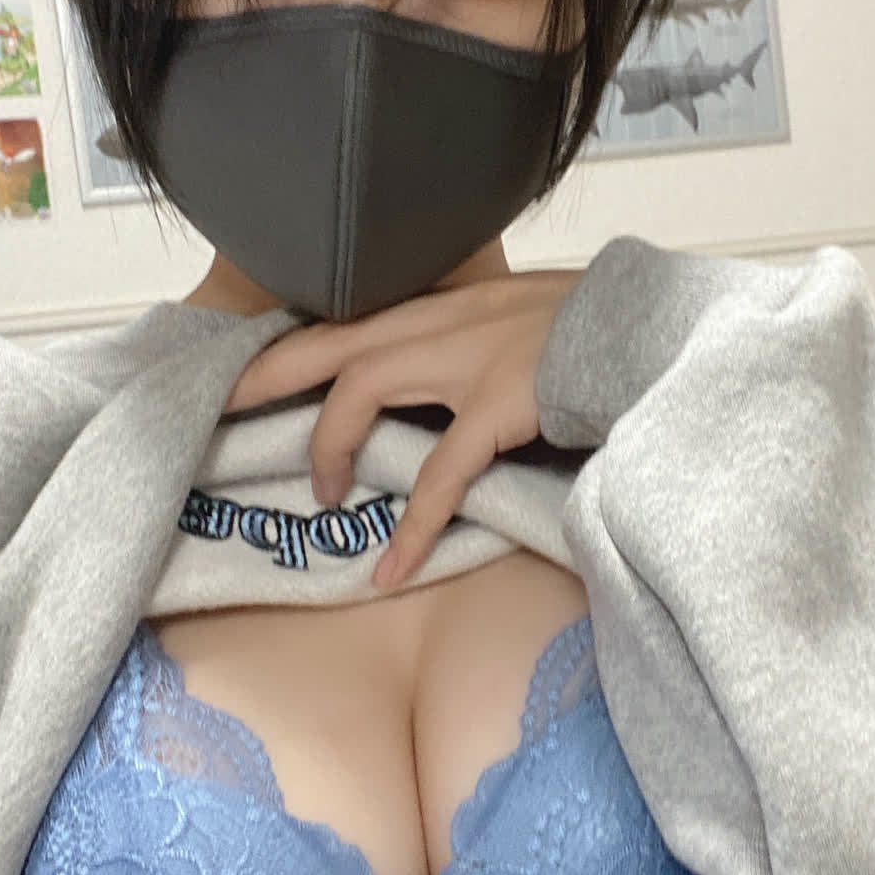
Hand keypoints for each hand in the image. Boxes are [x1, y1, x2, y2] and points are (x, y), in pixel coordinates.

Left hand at [224, 271, 583, 589]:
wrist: (651, 327)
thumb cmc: (592, 332)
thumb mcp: (518, 321)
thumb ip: (472, 342)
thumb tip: (440, 385)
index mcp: (445, 306)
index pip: (348, 322)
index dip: (290, 348)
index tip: (244, 373)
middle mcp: (443, 321)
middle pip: (327, 342)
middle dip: (267, 376)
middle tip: (223, 413)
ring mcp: (470, 356)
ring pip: (362, 389)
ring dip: (330, 444)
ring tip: (324, 496)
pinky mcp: (502, 401)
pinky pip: (440, 473)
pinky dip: (412, 526)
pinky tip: (393, 568)